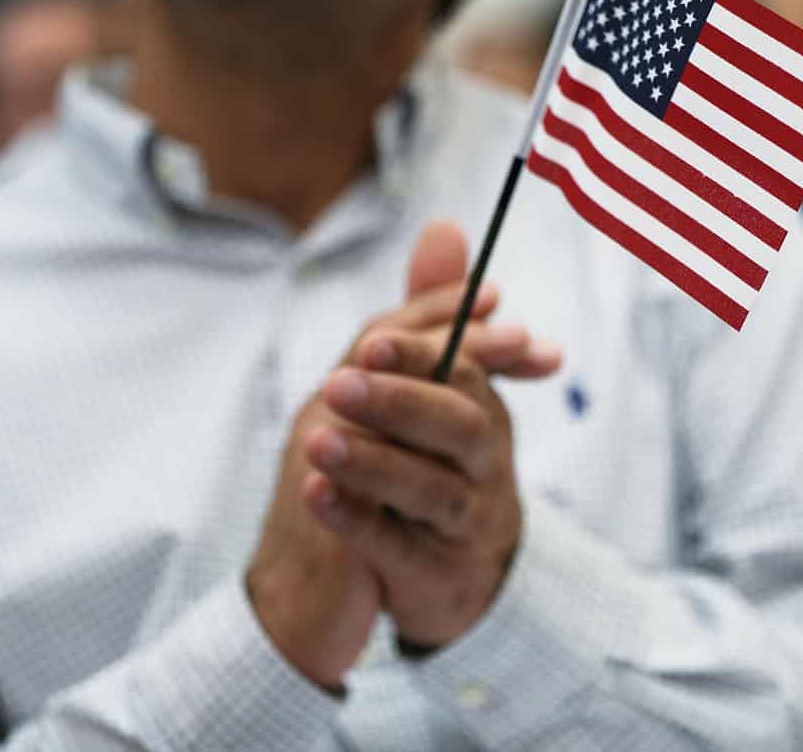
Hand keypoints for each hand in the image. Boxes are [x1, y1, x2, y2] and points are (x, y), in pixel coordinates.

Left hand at [302, 224, 562, 649]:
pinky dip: (357, 521)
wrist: (444, 575)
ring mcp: (464, 524)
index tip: (375, 343)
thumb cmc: (433, 460)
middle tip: (339, 385)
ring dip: (375, 462)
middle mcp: (485, 464)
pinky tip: (317, 494)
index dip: (424, 355)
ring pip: (432, 491)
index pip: (465, 372)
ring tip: (319, 440)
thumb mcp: (427, 386)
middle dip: (402, 402)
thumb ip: (429, 314)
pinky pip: (398, 548)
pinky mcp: (433, 574)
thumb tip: (444, 227)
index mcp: (482, 409)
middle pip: (461, 428)